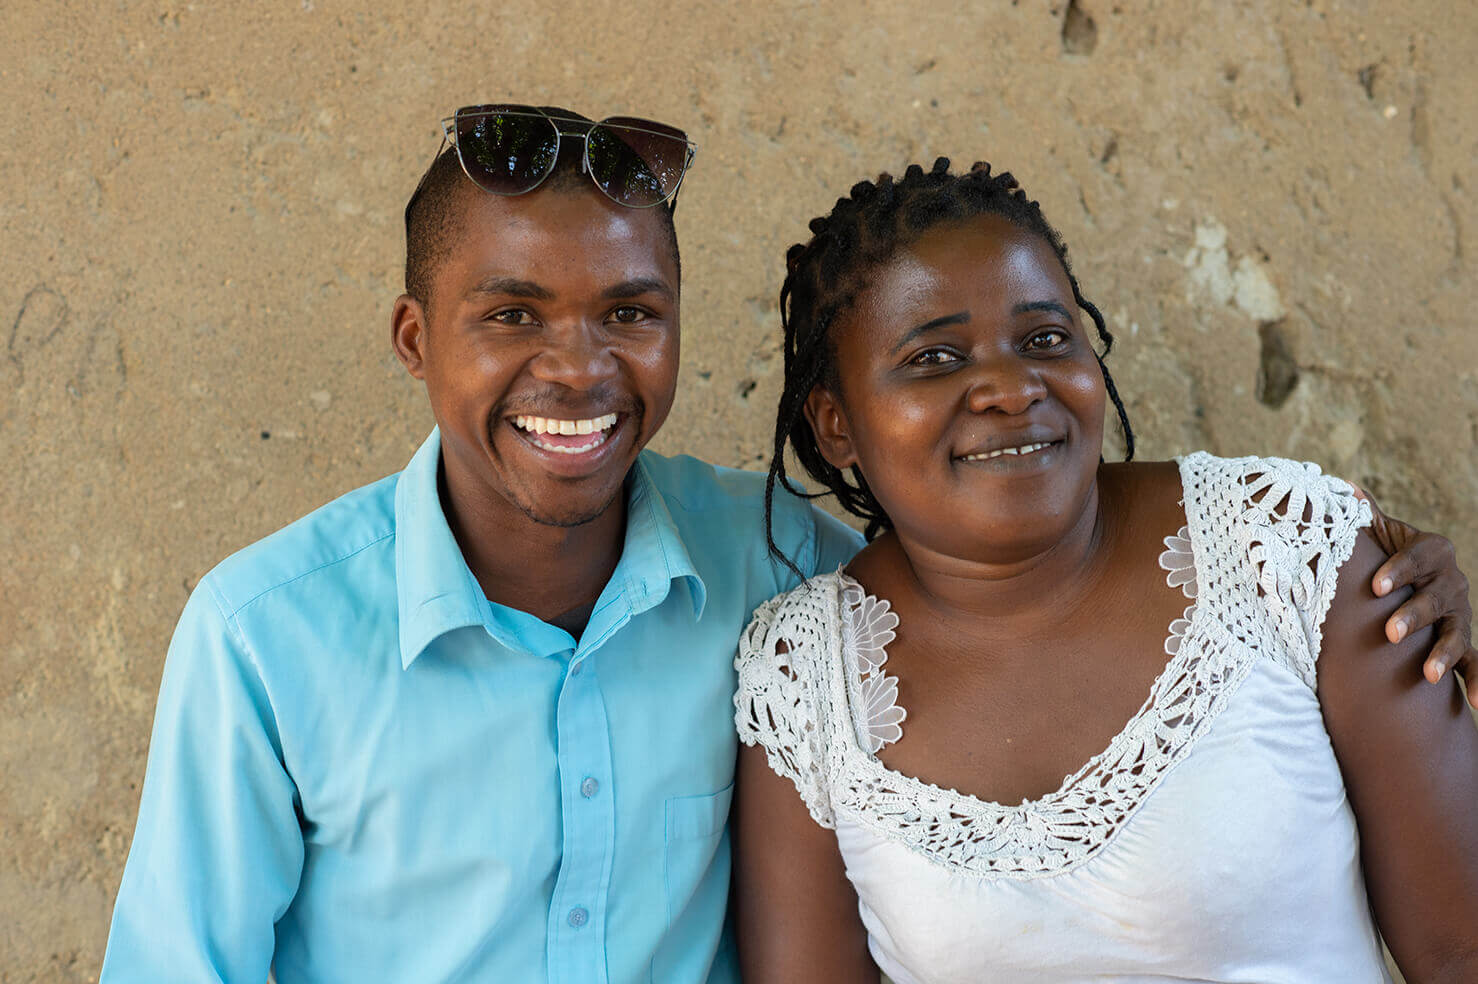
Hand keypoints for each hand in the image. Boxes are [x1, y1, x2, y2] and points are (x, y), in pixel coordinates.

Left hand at [1351, 485, 1474, 706]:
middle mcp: (1451, 583)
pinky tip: (1476, 704)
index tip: (1375, 586)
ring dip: (1444, 654)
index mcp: (1433, 552)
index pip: (1417, 557)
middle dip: (1414, 616)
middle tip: (1391, 634)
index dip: (1399, 570)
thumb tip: (1342, 488)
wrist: (1417, 582)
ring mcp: (1460, 614)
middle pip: (1436, 599)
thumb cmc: (1390, 557)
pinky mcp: (1464, 643)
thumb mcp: (1382, 535)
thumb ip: (1366, 516)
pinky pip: (1476, 664)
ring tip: (1428, 674)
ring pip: (1456, 634)